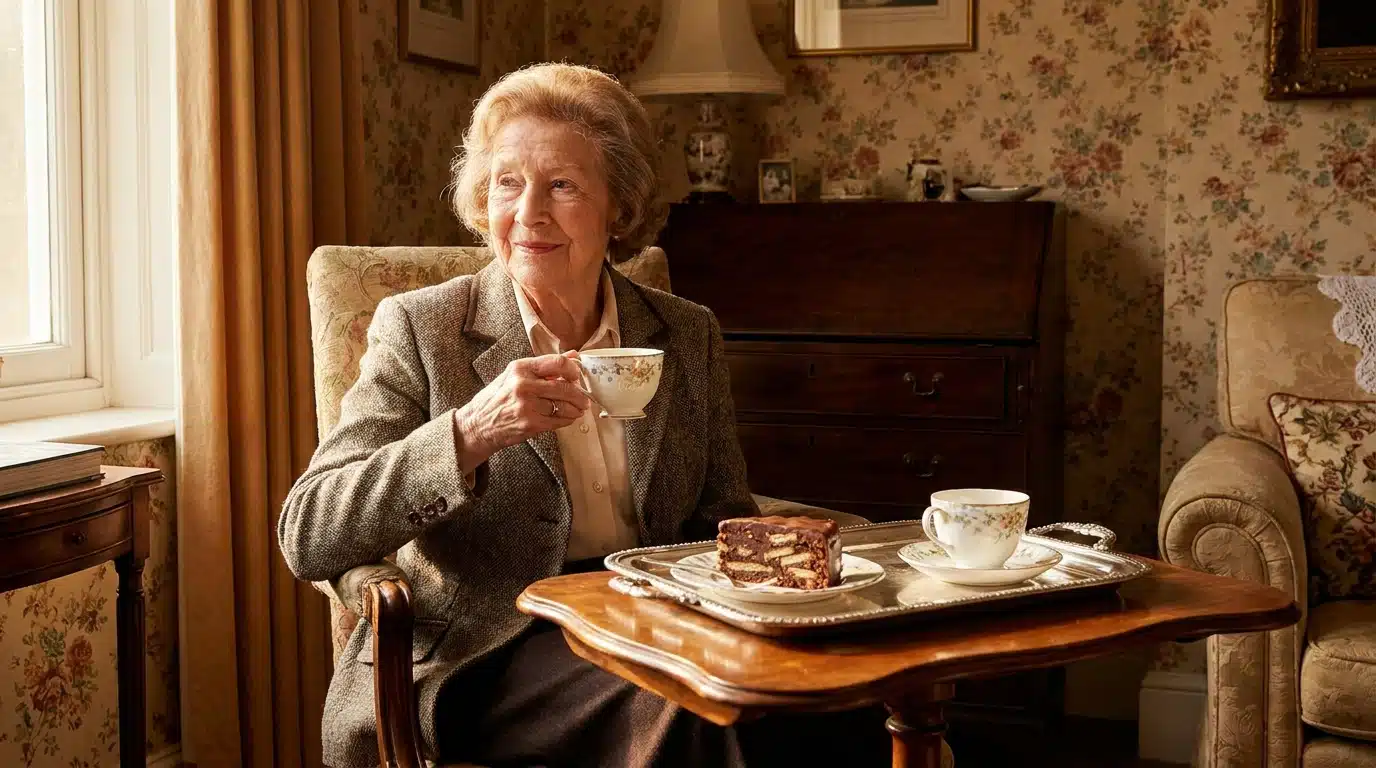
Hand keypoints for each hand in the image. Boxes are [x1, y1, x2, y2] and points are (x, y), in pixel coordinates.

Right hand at [453, 352, 588, 471]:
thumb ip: (544, 366)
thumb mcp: (515, 375)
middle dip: (579, 394)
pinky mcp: (531, 424)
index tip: (577, 376)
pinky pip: (559, 421)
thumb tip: (573, 356)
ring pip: (564, 406)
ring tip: (577, 409)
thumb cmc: (497, 399)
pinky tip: (565, 417)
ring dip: (575, 409)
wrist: (478, 425)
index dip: (574, 369)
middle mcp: (523, 385)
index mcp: (520, 368)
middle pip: (565, 386)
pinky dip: (567, 420)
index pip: (557, 362)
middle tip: (583, 397)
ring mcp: (527, 406)